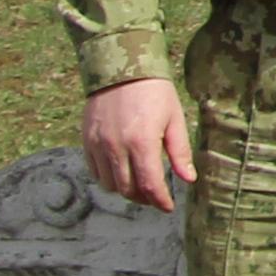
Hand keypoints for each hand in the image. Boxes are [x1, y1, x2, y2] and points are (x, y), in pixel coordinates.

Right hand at [85, 76, 194, 210]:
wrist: (122, 69)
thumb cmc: (155, 92)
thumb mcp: (174, 119)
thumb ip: (180, 152)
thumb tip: (189, 180)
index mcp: (142, 142)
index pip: (150, 185)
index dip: (160, 201)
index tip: (168, 207)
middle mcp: (117, 147)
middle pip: (128, 189)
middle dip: (144, 198)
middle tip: (156, 196)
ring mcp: (98, 145)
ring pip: (109, 184)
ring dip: (126, 190)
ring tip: (140, 184)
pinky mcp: (86, 141)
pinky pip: (95, 171)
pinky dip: (108, 178)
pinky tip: (121, 172)